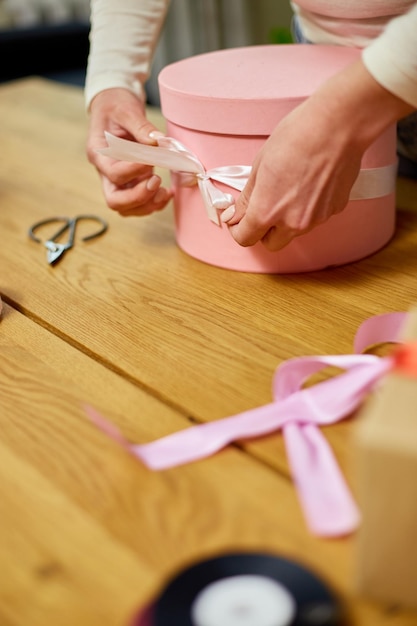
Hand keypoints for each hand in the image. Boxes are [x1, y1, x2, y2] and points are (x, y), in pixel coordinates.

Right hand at [86, 88, 172, 216]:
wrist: (114, 107)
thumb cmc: (116, 106)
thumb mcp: (127, 110)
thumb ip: (141, 126)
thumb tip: (157, 141)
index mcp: (98, 153)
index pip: (113, 173)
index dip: (133, 171)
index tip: (151, 159)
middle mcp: (104, 172)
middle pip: (115, 200)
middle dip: (138, 197)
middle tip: (156, 181)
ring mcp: (116, 181)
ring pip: (126, 208)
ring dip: (147, 205)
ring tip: (165, 191)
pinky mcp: (129, 183)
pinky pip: (138, 204)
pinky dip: (153, 204)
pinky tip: (167, 193)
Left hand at [223, 60, 414, 250]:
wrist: (336, 127)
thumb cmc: (295, 139)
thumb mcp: (259, 167)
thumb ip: (246, 199)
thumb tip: (234, 217)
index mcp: (267, 212)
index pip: (245, 239)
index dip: (237, 230)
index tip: (238, 220)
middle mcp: (292, 223)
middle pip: (271, 244)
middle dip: (264, 231)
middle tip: (262, 208)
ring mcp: (316, 220)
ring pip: (294, 232)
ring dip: (287, 220)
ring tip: (291, 187)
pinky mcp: (333, 211)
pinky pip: (314, 218)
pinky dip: (308, 208)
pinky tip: (311, 183)